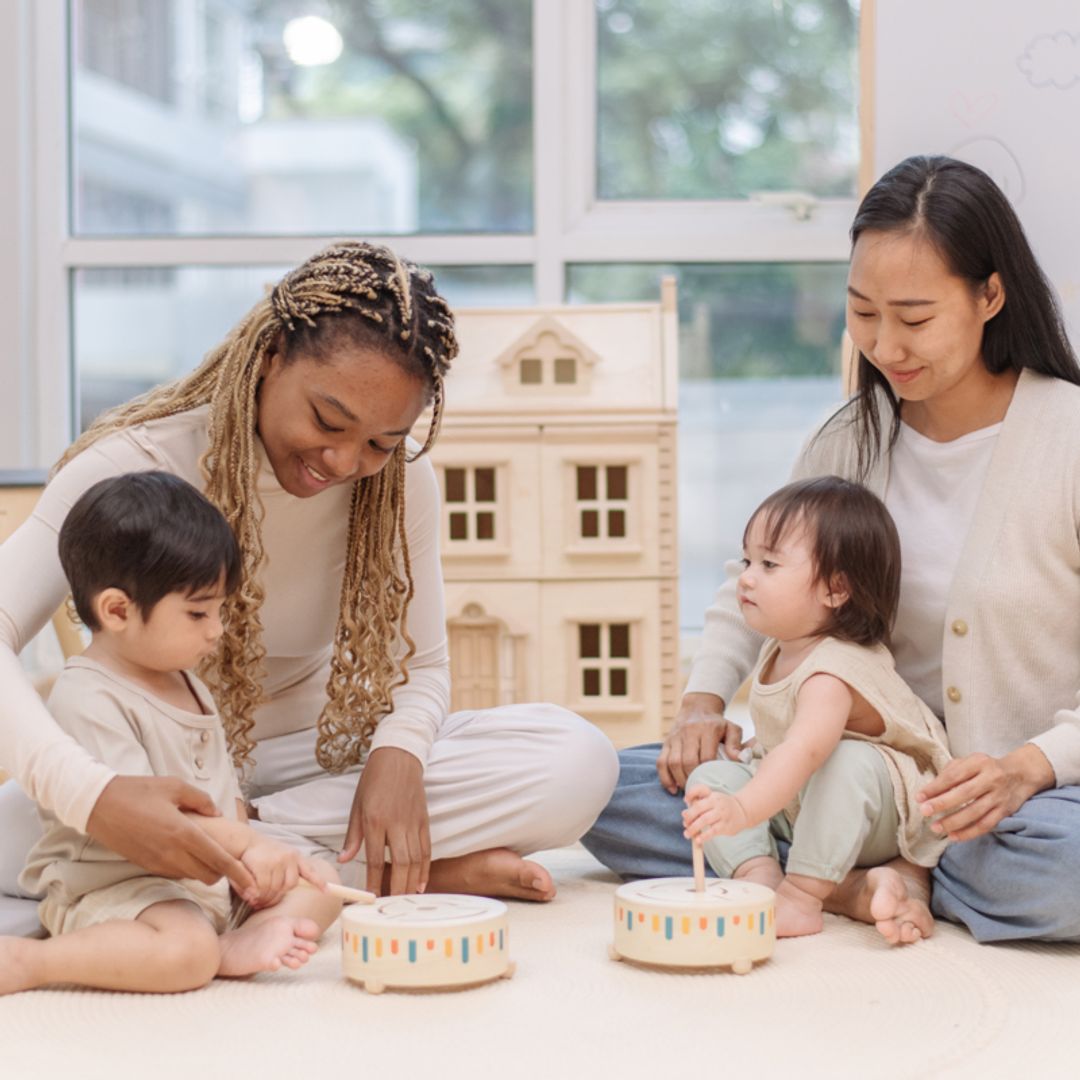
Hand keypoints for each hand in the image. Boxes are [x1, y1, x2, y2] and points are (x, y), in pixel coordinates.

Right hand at [86, 775, 255, 897]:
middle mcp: (172, 853)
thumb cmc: (138, 791)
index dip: (239, 874)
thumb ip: (202, 801)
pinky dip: (186, 867)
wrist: (98, 805)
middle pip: (209, 876)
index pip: (219, 861)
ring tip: (205, 851)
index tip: (253, 885)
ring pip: (192, 877)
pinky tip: (184, 850)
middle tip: (228, 859)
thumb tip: (217, 815)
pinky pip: (174, 873)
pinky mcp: (146, 865)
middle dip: (223, 872)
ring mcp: (157, 863)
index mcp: (184, 833)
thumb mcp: (175, 786)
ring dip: (204, 869)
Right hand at [241, 837, 326, 908]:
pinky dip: (258, 895)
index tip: (326, 891)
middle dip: (276, 897)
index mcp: (295, 856)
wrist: (244, 842)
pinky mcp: (264, 865)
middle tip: (263, 903)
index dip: (318, 881)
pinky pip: (264, 888)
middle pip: (289, 886)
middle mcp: (289, 857)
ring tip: (256, 900)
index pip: (309, 870)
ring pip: (276, 889)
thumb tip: (282, 894)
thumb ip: (284, 875)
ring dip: (266, 898)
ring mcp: (278, 861)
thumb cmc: (261, 854)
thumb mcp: (278, 858)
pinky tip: (252, 896)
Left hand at [339, 747, 430, 895]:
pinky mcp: (424, 820)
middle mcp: (396, 823)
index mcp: (376, 820)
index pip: (376, 858)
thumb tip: (344, 860)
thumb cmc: (374, 781)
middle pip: (401, 863)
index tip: (371, 897)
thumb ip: (353, 836)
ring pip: (416, 858)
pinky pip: (426, 848)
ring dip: (412, 882)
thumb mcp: (357, 806)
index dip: (374, 881)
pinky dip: (425, 868)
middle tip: (392, 906)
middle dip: (397, 888)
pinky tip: (421, 883)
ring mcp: (413, 822)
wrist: (399, 758)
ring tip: (406, 900)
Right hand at [657, 693, 743, 793]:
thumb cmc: (717, 723)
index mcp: (708, 729)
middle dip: (693, 778)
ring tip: (688, 789)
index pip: (706, 756)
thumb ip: (735, 744)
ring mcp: (675, 737)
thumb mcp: (731, 729)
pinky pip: (661, 761)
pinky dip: (665, 777)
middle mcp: (689, 732)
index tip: (713, 782)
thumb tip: (738, 760)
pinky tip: (673, 788)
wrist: (697, 707)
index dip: (709, 772)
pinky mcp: (666, 742)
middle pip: (688, 761)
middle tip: (700, 788)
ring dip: (680, 779)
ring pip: (673, 762)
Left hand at [682, 785, 749, 840]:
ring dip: (693, 828)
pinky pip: (713, 831)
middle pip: (699, 807)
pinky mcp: (726, 825)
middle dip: (689, 815)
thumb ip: (699, 803)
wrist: (742, 811)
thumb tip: (684, 814)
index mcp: (712, 795)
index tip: (685, 800)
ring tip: (687, 834)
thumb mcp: (713, 799)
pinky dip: (704, 836)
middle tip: (684, 823)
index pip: (700, 789)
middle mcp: (717, 802)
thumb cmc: (722, 806)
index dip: (691, 794)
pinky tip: (698, 840)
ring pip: (704, 820)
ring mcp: (722, 814)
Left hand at [916, 745, 1054, 841]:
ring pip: (975, 812)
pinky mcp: (1005, 812)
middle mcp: (991, 779)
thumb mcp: (969, 762)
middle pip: (964, 794)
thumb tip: (930, 791)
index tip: (919, 797)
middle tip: (924, 811)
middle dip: (942, 804)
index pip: (954, 776)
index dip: (935, 787)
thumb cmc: (986, 768)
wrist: (1020, 774)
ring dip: (953, 822)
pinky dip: (969, 833)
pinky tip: (953, 836)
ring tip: (935, 828)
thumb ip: (950, 772)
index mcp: (979, 763)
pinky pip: (986, 825)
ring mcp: (999, 796)